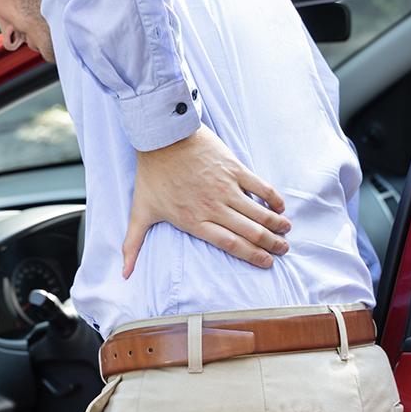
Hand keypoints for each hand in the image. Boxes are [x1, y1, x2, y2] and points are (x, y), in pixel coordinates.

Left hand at [122, 125, 290, 277]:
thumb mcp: (140, 212)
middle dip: (271, 244)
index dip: (252, 256)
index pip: (231, 245)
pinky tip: (281, 206)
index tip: (266, 263)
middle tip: (283, 250)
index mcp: (195, 221)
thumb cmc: (151, 175)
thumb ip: (133, 244)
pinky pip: (259, 187)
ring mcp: (226, 188)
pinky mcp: (233, 168)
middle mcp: (214, 208)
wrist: (161, 138)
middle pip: (250, 232)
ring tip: (287, 231)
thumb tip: (123, 274)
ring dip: (276, 224)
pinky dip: (273, 198)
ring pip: (258, 212)